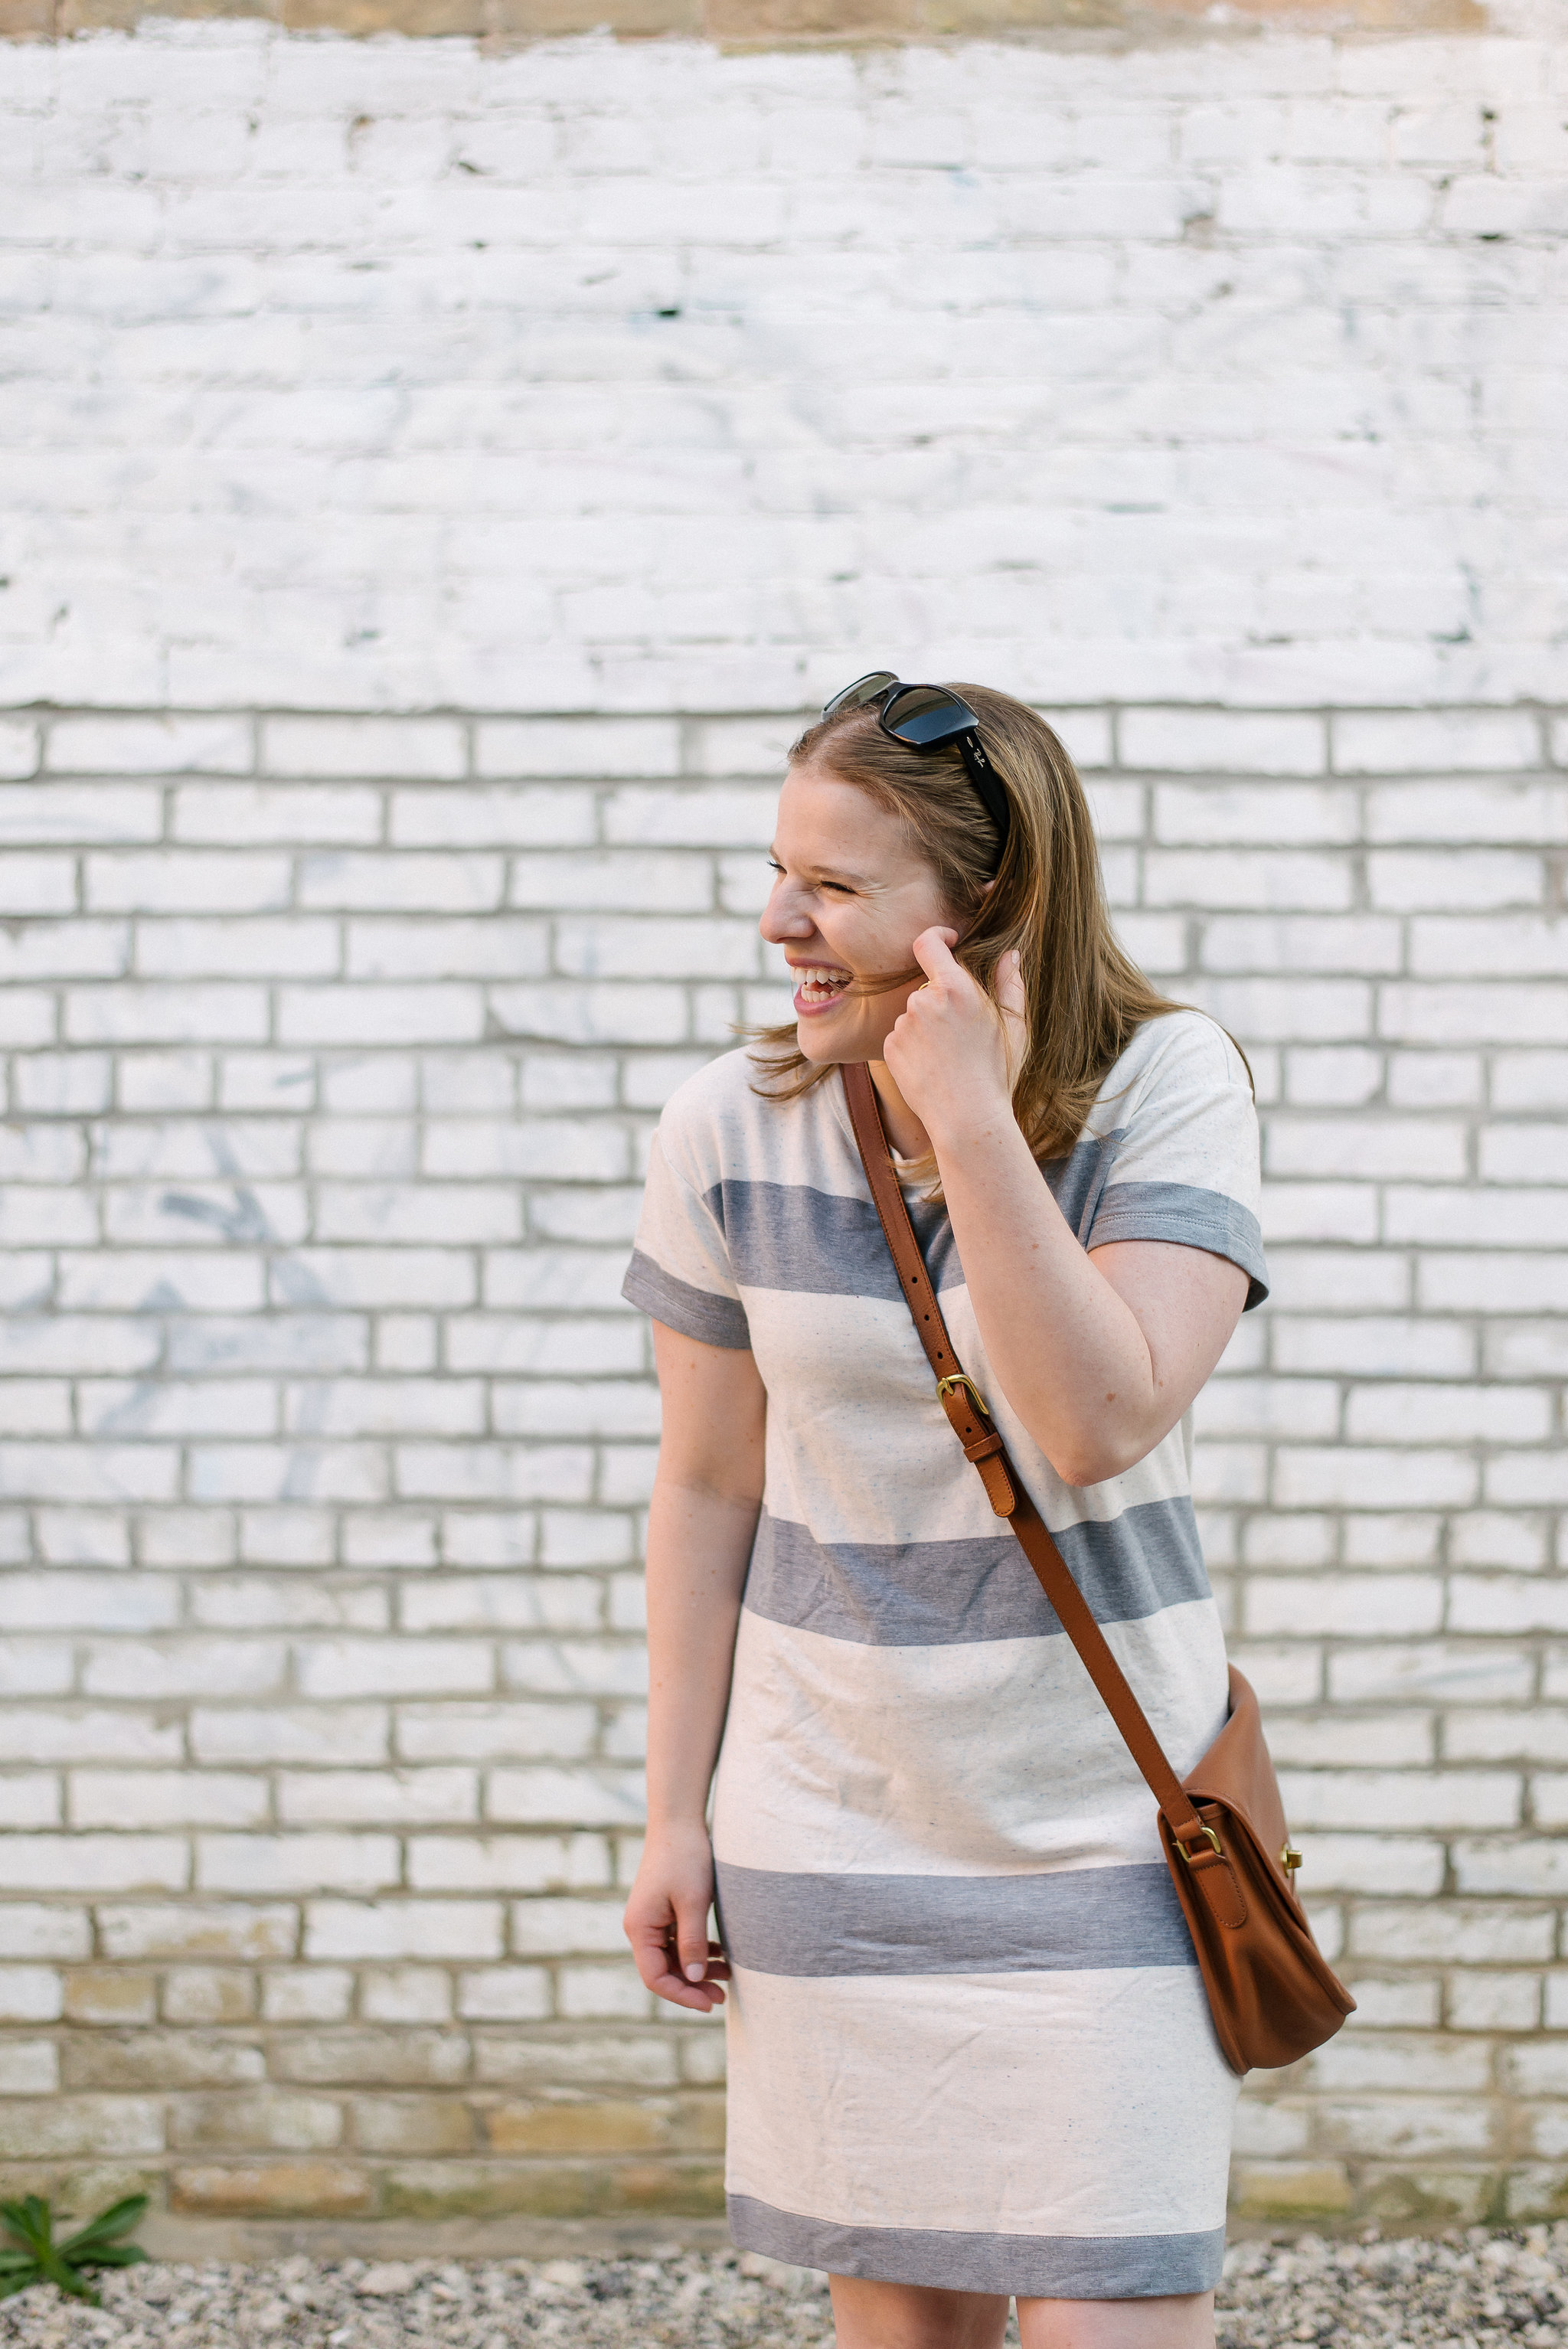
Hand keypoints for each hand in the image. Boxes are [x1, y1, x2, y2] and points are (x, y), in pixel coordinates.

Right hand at [623, 1822, 730, 2012]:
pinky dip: (698, 1950)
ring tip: (728, 1975)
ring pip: (674, 1958)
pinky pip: (679, 1941)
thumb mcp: (693, 1902)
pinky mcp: (664, 1911)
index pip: (655, 1978)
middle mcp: (641, 1927)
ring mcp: (652, 1919)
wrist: (679, 1821)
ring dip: (698, 1969)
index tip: (708, 2003)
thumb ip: (692, 1943)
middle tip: (722, 1996)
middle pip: (664, 1971)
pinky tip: (719, 1954)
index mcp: (640, 1928)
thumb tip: (693, 1980)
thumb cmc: (686, 1858)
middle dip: (693, 1986)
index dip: (682, 1995)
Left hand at [882, 933, 1026, 1144]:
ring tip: (949, 1057)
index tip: (948, 941)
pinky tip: (933, 1067)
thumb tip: (1010, 955)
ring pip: (914, 1014)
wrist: (967, 1117)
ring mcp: (903, 1025)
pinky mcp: (890, 1047)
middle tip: (961, 1034)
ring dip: (928, 1026)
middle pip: (928, 987)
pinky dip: (914, 1046)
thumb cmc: (997, 1072)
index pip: (929, 943)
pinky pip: (901, 1036)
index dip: (937, 936)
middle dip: (942, 1001)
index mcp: (956, 989)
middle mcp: (924, 1002)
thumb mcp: (1014, 1026)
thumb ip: (1010, 984)